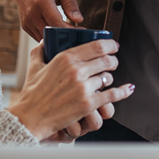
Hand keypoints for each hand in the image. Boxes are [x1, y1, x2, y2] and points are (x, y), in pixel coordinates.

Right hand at [8, 38, 131, 140]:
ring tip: (107, 80)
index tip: (113, 46)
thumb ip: (40, 51)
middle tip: (113, 62)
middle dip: (113, 60)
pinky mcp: (88, 104)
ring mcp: (83, 87)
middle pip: (106, 60)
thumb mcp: (34, 67)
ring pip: (108, 78)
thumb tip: (46, 41)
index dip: (109, 44)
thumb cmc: (32, 95)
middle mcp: (76, 70)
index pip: (96, 46)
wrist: (30, 118)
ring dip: (110, 78)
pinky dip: (122, 92)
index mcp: (65, 58)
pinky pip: (112, 95)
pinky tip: (127, 89)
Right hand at [12, 0, 82, 41]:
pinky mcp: (25, 26)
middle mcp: (32, 14)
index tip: (81, 30)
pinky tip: (57, 29)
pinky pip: (39, 37)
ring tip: (68, 30)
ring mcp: (27, 21)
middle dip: (66, 35)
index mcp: (42, 2)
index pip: (57, 24)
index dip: (70, 30)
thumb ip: (71, 3)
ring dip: (57, 37)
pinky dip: (49, 37)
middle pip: (51, 34)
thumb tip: (78, 20)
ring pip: (45, 38)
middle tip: (77, 32)